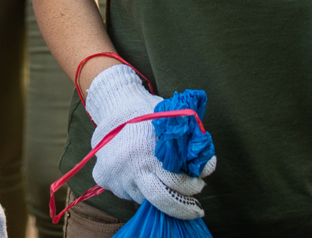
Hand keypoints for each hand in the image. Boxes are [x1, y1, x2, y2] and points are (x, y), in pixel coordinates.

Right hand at [85, 64, 211, 218]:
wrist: (112, 104)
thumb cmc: (147, 113)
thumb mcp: (171, 121)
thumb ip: (189, 145)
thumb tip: (208, 168)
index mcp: (147, 151)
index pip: (176, 183)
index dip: (192, 187)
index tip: (199, 185)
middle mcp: (130, 167)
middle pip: (160, 201)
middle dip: (181, 208)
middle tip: (194, 208)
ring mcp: (116, 175)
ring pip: (143, 198)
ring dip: (156, 193)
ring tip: (160, 177)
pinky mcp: (104, 179)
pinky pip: (127, 192)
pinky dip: (137, 187)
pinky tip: (138, 171)